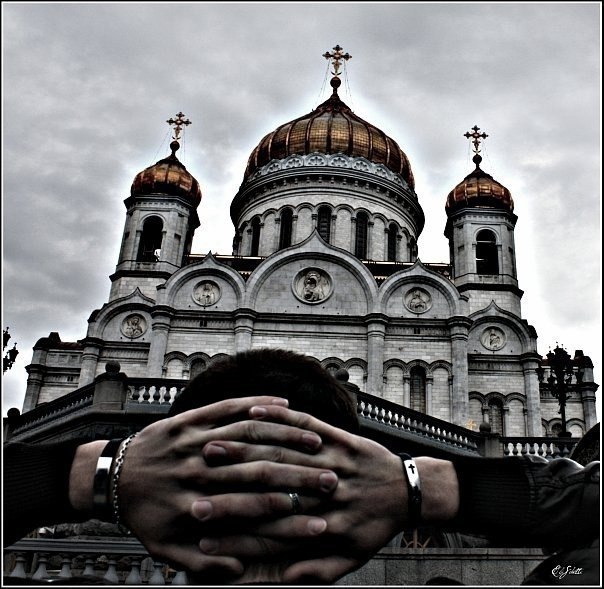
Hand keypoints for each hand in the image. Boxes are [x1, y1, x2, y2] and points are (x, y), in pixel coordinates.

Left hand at [116, 397, 338, 577]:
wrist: (111, 477)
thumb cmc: (141, 514)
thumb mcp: (165, 550)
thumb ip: (202, 563)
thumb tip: (238, 568)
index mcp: (196, 504)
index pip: (252, 512)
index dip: (288, 521)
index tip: (320, 526)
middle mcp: (199, 470)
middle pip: (258, 472)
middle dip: (299, 478)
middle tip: (333, 484)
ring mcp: (195, 439)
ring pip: (248, 435)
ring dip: (286, 438)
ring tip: (318, 446)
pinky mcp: (191, 418)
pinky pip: (228, 407)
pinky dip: (257, 404)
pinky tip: (282, 403)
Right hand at [192, 404, 408, 582]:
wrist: (408, 493)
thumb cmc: (375, 527)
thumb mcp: (350, 559)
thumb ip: (316, 571)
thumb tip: (281, 579)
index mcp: (327, 528)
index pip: (270, 531)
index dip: (233, 533)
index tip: (200, 531)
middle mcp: (327, 495)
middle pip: (270, 491)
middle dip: (228, 489)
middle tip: (193, 482)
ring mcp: (335, 462)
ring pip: (284, 455)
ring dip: (245, 450)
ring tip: (211, 448)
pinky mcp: (342, 439)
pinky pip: (309, 425)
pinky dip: (280, 418)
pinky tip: (254, 412)